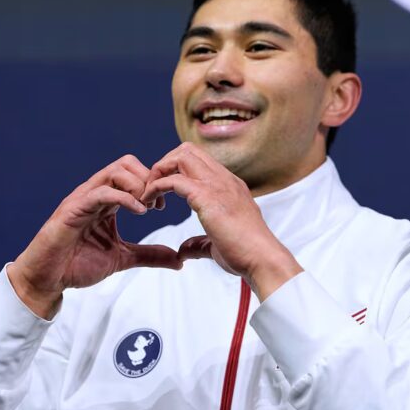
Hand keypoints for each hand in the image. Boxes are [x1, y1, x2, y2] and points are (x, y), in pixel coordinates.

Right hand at [8, 156, 182, 318]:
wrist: (48, 280)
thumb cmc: (79, 265)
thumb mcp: (123, 258)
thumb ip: (150, 255)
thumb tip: (179, 261)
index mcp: (107, 200)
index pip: (134, 173)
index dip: (153, 184)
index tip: (163, 205)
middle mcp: (96, 193)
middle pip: (127, 163)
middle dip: (148, 178)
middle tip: (158, 203)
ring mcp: (83, 198)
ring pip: (115, 171)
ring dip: (138, 185)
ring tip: (148, 208)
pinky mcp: (72, 209)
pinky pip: (102, 192)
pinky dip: (124, 198)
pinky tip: (140, 213)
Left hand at [142, 143, 302, 299]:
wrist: (262, 259)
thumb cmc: (245, 254)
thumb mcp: (217, 244)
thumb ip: (199, 243)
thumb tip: (183, 250)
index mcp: (229, 186)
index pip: (198, 160)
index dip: (175, 172)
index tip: (163, 196)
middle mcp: (224, 179)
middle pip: (187, 150)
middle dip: (163, 165)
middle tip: (152, 191)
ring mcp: (217, 185)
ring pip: (180, 156)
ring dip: (158, 172)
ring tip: (148, 196)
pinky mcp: (207, 196)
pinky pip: (174, 179)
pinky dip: (156, 187)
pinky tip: (148, 204)